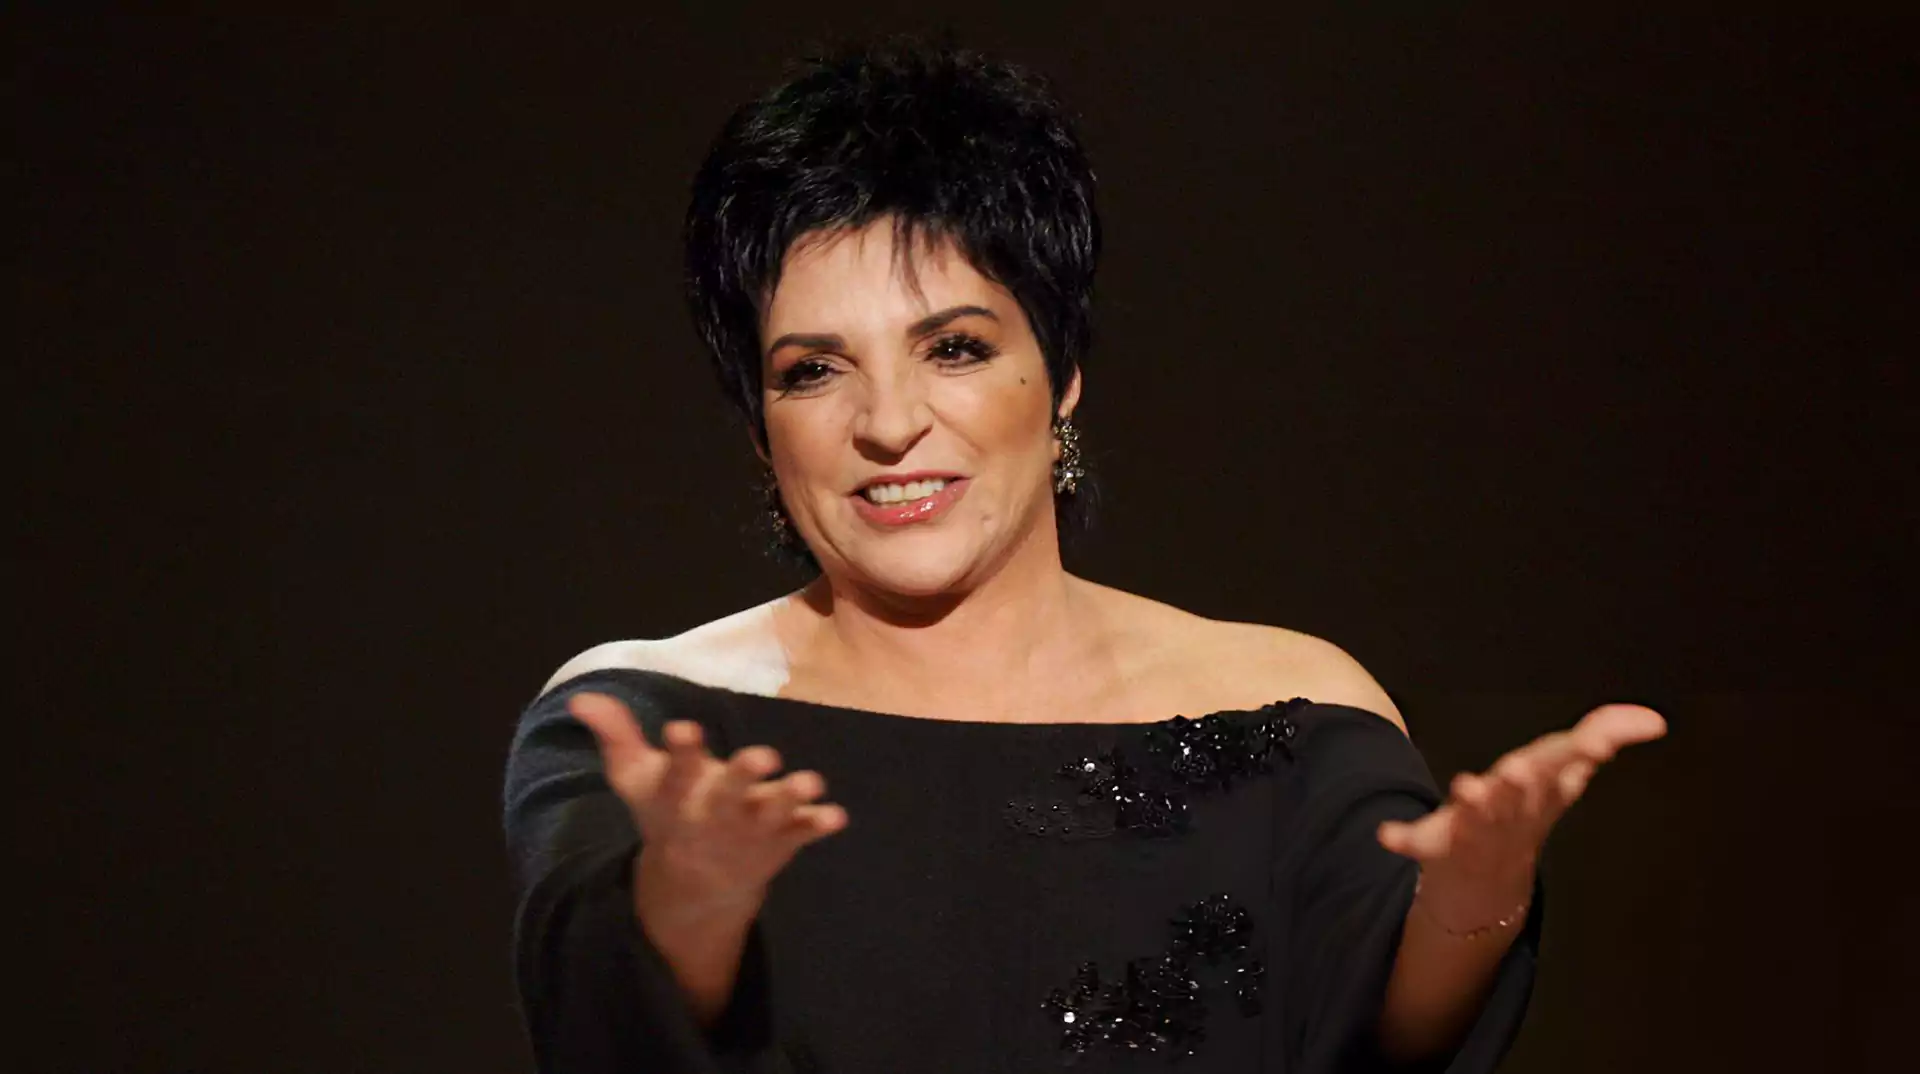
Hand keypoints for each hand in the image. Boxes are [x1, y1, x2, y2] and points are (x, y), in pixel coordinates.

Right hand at [568, 692, 848, 916]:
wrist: (695, 884)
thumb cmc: (668, 814)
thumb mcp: (635, 779)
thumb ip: (616, 736)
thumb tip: (580, 697)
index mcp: (679, 797)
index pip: (676, 773)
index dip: (681, 752)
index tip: (684, 728)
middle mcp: (716, 814)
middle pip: (729, 796)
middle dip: (745, 777)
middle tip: (763, 756)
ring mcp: (752, 829)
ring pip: (773, 814)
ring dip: (792, 798)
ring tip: (811, 782)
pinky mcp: (781, 839)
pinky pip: (802, 833)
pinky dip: (818, 825)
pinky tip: (837, 816)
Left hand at [1376, 703, 1666, 929]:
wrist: (1486, 886)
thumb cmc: (1526, 812)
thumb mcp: (1565, 771)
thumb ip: (1605, 735)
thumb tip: (1652, 718)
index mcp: (1543, 791)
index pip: (1566, 768)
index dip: (1580, 756)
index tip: (1594, 745)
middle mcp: (1512, 812)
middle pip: (1521, 796)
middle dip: (1522, 784)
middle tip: (1522, 769)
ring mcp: (1473, 832)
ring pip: (1477, 820)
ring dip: (1475, 806)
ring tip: (1469, 788)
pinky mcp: (1436, 845)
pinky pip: (1418, 843)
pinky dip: (1403, 839)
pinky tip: (1386, 834)